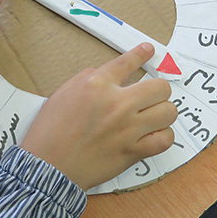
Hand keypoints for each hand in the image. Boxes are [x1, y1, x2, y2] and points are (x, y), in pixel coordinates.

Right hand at [20, 43, 176, 190]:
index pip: (128, 62)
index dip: (142, 54)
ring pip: (168, 112)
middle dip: (157, 89)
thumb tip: (102, 73)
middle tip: (149, 95)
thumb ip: (84, 78)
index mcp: (96, 85)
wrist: (48, 166)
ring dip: (162, 112)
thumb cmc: (49, 132)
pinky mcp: (133, 151)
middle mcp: (117, 104)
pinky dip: (163, 136)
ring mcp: (128, 129)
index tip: (149, 50)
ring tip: (153, 116)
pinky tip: (153, 134)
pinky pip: (164, 139)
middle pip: (160, 87)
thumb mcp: (61, 94)